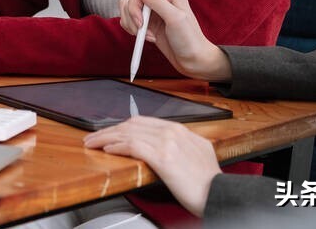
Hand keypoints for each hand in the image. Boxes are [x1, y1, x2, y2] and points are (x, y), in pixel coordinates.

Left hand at [84, 117, 220, 216]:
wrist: (221, 193)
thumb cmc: (209, 181)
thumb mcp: (198, 154)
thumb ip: (181, 146)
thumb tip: (168, 148)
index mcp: (181, 130)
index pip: (144, 122)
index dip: (123, 126)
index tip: (111, 132)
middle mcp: (173, 131)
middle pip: (133, 124)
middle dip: (110, 129)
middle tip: (94, 136)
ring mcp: (168, 142)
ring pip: (129, 133)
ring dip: (107, 137)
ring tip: (93, 142)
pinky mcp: (163, 157)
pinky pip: (133, 146)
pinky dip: (117, 146)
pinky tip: (108, 149)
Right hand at [118, 0, 230, 80]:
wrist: (193, 61)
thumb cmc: (189, 40)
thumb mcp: (175, 18)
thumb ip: (157, 0)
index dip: (136, 5)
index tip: (141, 22)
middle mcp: (160, 0)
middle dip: (133, 17)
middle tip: (142, 30)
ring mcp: (153, 12)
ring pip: (127, 9)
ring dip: (132, 25)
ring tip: (147, 36)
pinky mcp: (147, 23)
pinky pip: (129, 20)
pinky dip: (133, 30)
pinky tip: (147, 38)